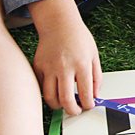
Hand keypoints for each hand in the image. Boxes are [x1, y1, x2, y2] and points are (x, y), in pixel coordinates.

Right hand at [31, 0, 101, 115]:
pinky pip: (40, 87)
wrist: (59, 23)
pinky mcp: (38, 66)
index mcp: (81, 64)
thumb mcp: (94, 54)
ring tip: (63, 103)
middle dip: (72, 110)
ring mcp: (49, 67)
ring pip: (49, 97)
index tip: (88, 106)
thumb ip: (96, 76)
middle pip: (65, 100)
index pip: (85, 93)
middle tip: (75, 110)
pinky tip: (54, 90)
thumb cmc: (78, 37)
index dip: (88, 104)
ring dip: (57, 105)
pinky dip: (47, 92)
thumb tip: (95, 95)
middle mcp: (64, 67)